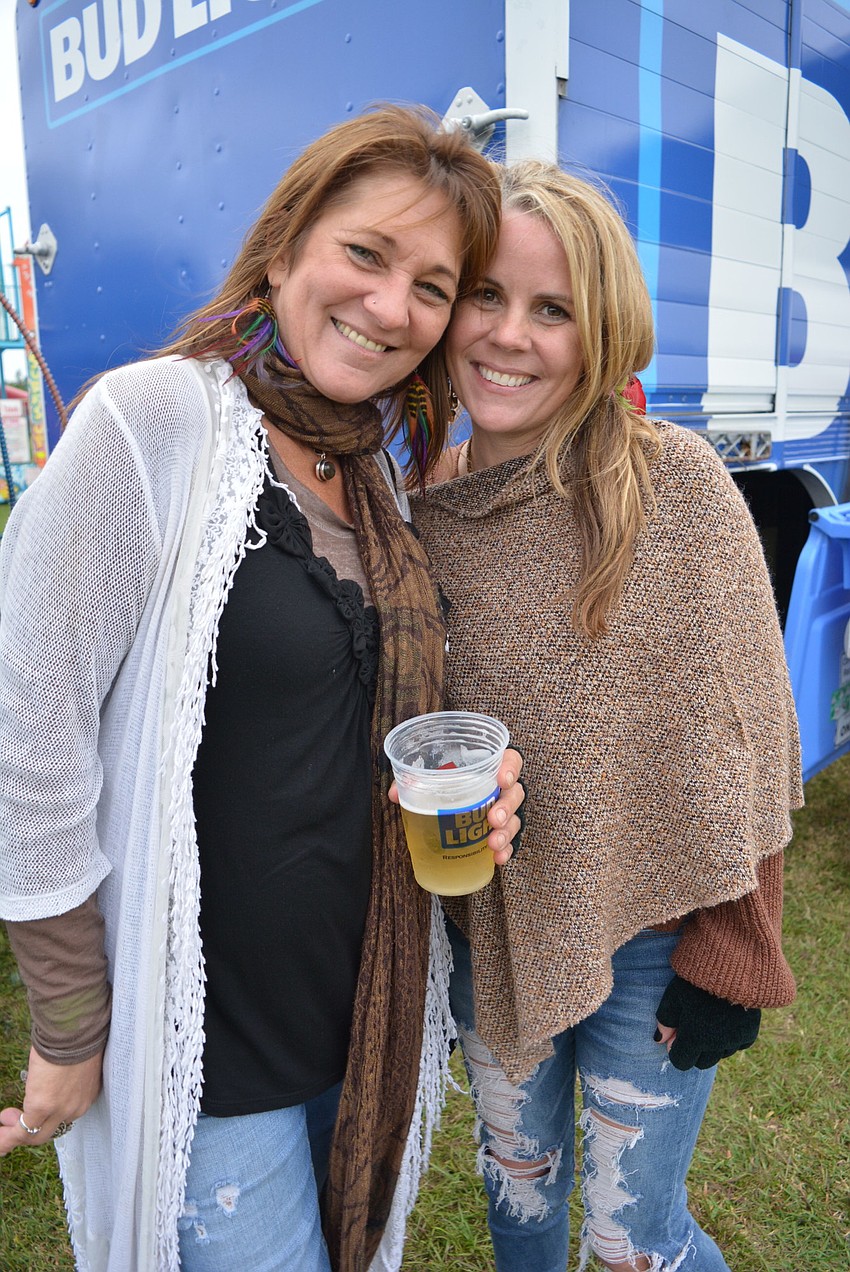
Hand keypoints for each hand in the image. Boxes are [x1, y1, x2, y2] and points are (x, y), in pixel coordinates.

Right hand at [0, 1045, 102, 1154]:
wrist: (75, 1029)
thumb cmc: (75, 1036)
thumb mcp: (72, 1061)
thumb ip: (62, 1076)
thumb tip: (47, 1076)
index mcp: (86, 1094)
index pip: (64, 1115)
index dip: (45, 1116)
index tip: (28, 1110)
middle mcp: (77, 1107)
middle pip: (50, 1130)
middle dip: (29, 1129)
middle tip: (10, 1118)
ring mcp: (60, 1110)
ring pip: (36, 1135)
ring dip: (16, 1134)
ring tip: (2, 1126)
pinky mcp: (42, 1107)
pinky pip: (22, 1131)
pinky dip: (8, 1138)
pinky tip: (0, 1137)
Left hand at [388, 747, 525, 867]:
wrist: (447, 799)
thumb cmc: (445, 780)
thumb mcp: (429, 776)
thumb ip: (413, 779)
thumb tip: (395, 793)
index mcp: (488, 767)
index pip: (510, 759)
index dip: (510, 767)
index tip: (502, 780)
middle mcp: (500, 787)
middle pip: (515, 792)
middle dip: (507, 806)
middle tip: (494, 819)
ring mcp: (503, 810)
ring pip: (514, 818)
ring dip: (506, 831)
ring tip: (493, 843)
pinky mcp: (499, 830)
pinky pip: (509, 840)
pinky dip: (505, 850)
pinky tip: (497, 858)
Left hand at [655, 975, 760, 1070]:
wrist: (732, 964)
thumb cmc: (697, 978)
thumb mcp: (674, 995)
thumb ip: (665, 1020)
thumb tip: (660, 1041)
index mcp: (695, 1037)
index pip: (682, 1062)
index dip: (676, 1051)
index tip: (676, 1037)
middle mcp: (717, 1044)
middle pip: (702, 1062)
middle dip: (694, 1051)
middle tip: (692, 1028)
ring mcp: (736, 1039)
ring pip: (721, 1055)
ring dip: (713, 1045)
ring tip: (710, 1020)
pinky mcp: (750, 1032)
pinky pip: (739, 1045)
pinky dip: (732, 1038)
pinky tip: (727, 1020)